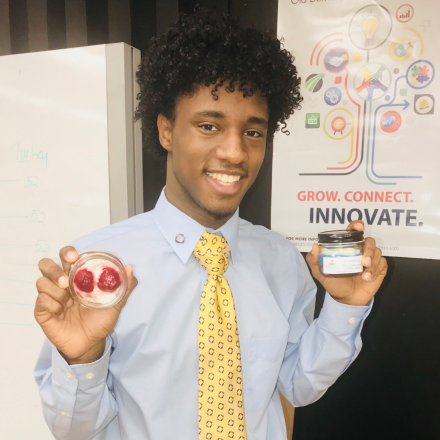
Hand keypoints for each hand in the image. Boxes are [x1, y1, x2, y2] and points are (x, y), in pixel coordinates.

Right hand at [34, 246, 137, 363]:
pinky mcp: (43, 312)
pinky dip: (51, 305)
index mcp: (77, 277)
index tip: (74, 257)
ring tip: (67, 301)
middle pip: (46, 265)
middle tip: (66, 281)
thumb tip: (130, 268)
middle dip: (54, 269)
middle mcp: (62, 284)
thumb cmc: (101, 320)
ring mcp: (51, 297)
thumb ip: (125, 285)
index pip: (66, 256)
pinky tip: (61, 312)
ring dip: (55, 290)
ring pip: (41, 282)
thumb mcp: (116, 302)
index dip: (67, 252)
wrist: (91, 343)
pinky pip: (41, 301)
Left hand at [306, 220, 387, 305]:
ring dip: (373, 262)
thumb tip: (315, 246)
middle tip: (364, 262)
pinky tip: (368, 278)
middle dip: (368, 249)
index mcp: (347, 247)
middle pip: (369, 240)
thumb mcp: (320, 272)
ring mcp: (371, 258)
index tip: (359, 227)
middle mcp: (360, 250)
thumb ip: (314, 259)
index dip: (356, 225)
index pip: (353, 231)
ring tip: (364, 274)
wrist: (345, 299)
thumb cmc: (333, 283)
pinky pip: (382, 263)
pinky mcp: (380, 268)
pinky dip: (376, 270)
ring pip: (377, 251)